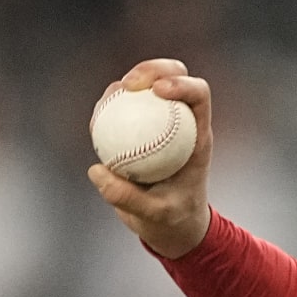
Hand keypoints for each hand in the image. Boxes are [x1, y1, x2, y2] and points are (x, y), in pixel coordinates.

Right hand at [86, 59, 212, 259]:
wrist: (170, 227)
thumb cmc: (172, 221)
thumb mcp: (155, 216)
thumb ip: (128, 197)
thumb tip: (97, 170)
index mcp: (197, 136)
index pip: (199, 95)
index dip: (181, 83)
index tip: (158, 90)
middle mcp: (180, 122)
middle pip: (173, 77)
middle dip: (152, 69)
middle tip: (130, 84)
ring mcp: (157, 123)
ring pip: (143, 88)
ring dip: (125, 84)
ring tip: (110, 98)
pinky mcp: (137, 130)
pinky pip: (121, 110)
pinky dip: (108, 108)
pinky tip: (97, 118)